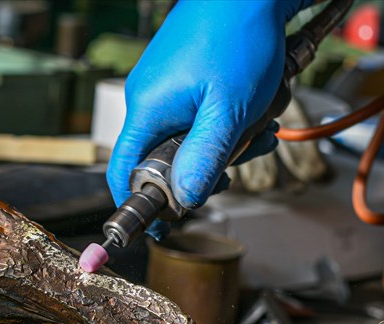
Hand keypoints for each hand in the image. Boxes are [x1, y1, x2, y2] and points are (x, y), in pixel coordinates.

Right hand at [106, 0, 306, 209]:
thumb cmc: (237, 35)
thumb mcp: (228, 109)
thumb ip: (205, 158)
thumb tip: (186, 201)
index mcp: (146, 111)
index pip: (124, 173)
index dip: (142, 206)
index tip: (163, 228)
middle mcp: (149, 101)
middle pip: (166, 161)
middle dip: (208, 166)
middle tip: (238, 159)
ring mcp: (167, 89)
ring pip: (192, 140)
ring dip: (229, 141)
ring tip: (259, 124)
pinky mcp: (186, 80)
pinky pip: (202, 117)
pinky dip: (230, 120)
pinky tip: (255, 108)